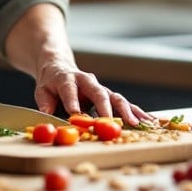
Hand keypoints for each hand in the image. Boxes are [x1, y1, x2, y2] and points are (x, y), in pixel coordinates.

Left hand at [33, 60, 154, 126]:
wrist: (60, 66)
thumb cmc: (51, 83)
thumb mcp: (42, 90)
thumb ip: (44, 102)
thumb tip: (47, 115)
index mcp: (67, 78)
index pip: (69, 88)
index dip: (72, 99)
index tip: (75, 113)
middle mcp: (87, 81)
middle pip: (98, 91)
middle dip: (106, 107)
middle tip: (110, 121)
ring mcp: (100, 88)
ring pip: (116, 97)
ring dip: (127, 110)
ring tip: (136, 123)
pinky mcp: (109, 96)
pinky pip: (125, 104)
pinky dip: (137, 112)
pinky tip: (149, 120)